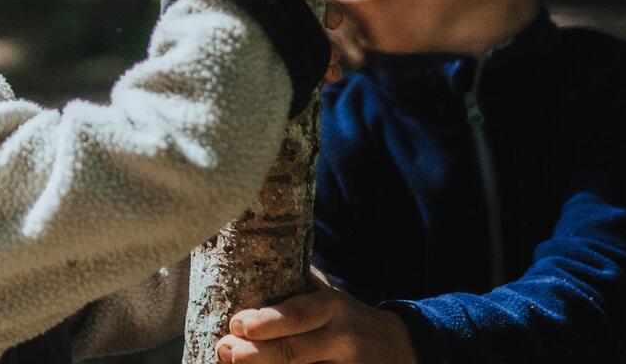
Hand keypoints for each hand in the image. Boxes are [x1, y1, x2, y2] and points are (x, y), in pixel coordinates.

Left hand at [217, 269, 416, 363]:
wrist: (400, 349)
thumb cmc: (347, 319)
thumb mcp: (329, 297)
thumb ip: (297, 290)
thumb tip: (242, 272)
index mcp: (333, 308)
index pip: (296, 315)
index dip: (265, 322)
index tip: (237, 324)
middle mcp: (341, 339)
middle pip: (291, 352)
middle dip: (252, 354)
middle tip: (225, 349)